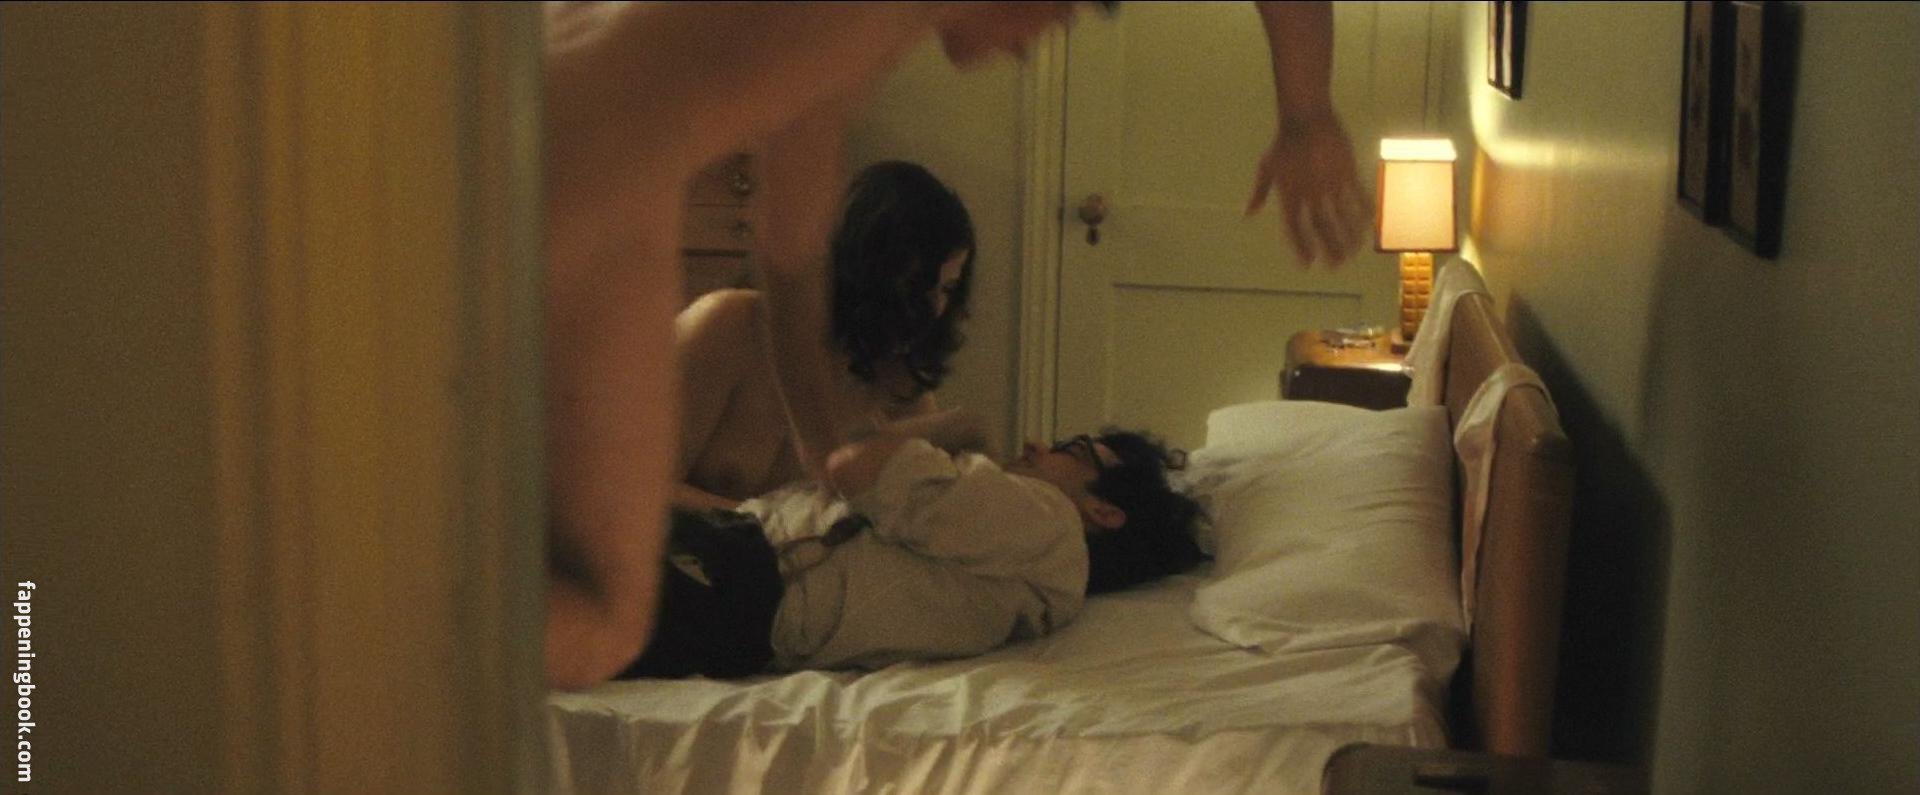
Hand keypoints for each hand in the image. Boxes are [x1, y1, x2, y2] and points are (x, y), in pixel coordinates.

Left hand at [1244, 113, 1371, 268]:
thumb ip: (1259, 193)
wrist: (1306, 116)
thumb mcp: (1267, 167)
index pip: (1294, 228)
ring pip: (1342, 216)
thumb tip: (1247, 213)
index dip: (1301, 247)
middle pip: (1321, 227)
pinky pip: (1358, 195)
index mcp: (1289, 194)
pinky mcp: (1347, 171)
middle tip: (1336, 265)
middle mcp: (1310, 193)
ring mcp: (1330, 183)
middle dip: (1329, 248)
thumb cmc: (1284, 142)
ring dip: (1349, 236)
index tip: (1308, 263)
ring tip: (1354, 251)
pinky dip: (1364, 211)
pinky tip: (1370, 224)